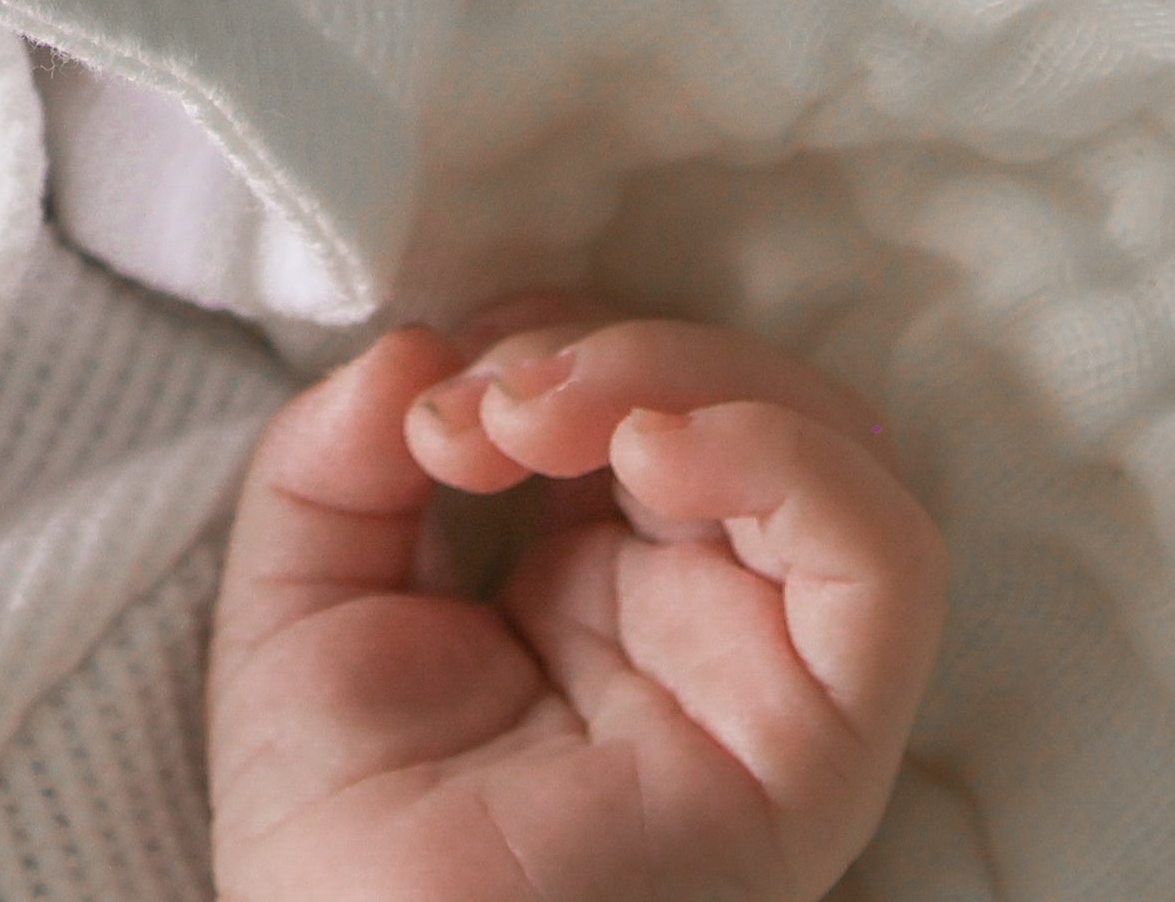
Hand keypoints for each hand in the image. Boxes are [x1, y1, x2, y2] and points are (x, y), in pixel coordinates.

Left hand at [209, 301, 946, 901]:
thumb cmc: (329, 833)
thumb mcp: (294, 593)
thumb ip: (335, 452)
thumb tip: (415, 342)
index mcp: (573, 583)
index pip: (616, 393)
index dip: (529, 343)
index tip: (431, 397)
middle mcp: (686, 621)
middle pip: (726, 400)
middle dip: (597, 346)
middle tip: (487, 405)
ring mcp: (759, 676)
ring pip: (826, 450)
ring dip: (683, 374)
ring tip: (550, 415)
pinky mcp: (816, 742)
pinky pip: (881, 560)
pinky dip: (786, 457)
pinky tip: (656, 444)